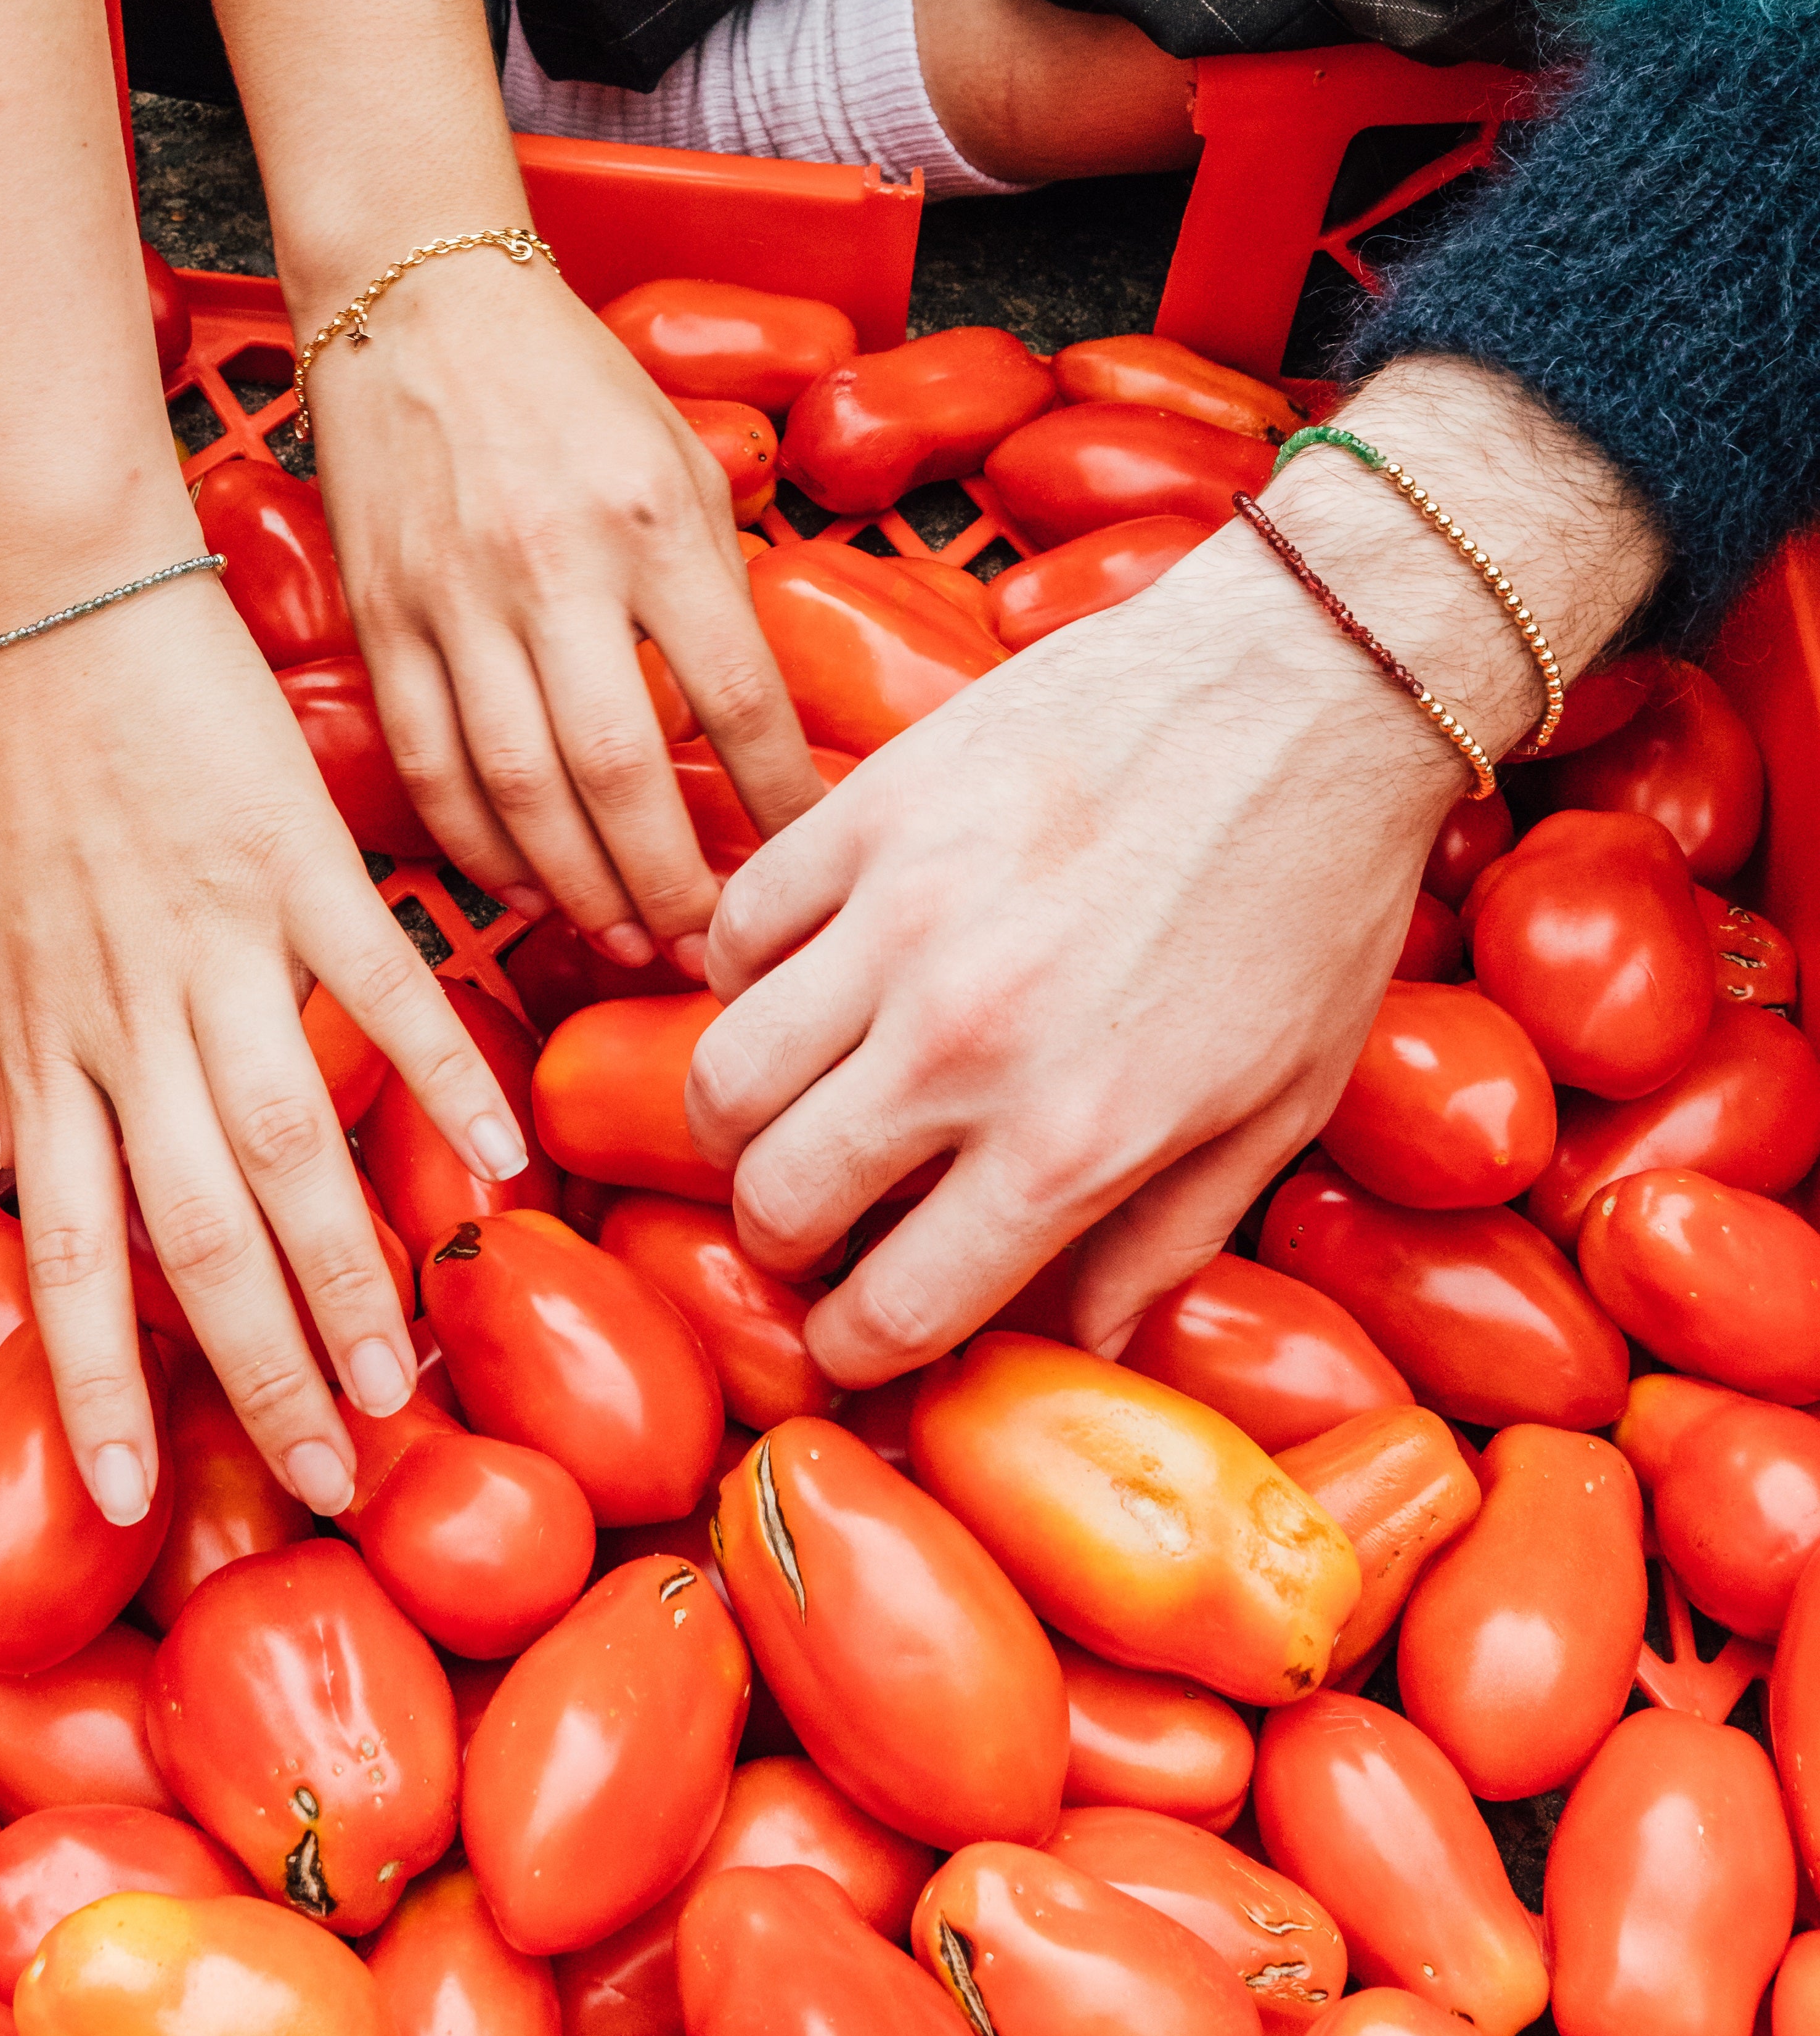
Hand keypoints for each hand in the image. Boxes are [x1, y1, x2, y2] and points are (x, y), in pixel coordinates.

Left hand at [0, 566, 528, 1524]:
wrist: (46, 593)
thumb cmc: (14, 755)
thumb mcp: (0, 929)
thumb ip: (49, 1049)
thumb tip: (70, 1163)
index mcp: (38, 1034)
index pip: (63, 1249)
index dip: (95, 1382)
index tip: (130, 1499)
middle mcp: (119, 1014)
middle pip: (194, 1232)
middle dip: (259, 1371)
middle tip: (326, 1475)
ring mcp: (212, 940)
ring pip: (287, 1144)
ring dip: (348, 1271)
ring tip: (404, 1370)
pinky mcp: (296, 859)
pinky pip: (380, 991)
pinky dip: (443, 1077)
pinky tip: (502, 1155)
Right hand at [312, 251, 823, 972]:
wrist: (417, 303)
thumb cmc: (568, 381)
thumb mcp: (680, 461)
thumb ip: (715, 587)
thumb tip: (750, 725)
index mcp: (649, 522)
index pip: (735, 696)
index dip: (778, 799)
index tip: (805, 861)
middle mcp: (551, 566)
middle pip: (619, 770)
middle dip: (669, 881)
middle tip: (706, 945)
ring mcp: (455, 599)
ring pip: (518, 787)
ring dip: (576, 886)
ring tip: (624, 936)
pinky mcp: (382, 617)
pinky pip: (430, 762)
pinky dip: (476, 843)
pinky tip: (523, 882)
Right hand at [687, 359, 1662, 1382]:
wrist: (1309, 687)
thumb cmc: (1311, 899)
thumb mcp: (1277, 1106)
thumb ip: (1163, 1242)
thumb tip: (1079, 1347)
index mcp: (1075, 1137)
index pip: (895, 1309)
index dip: (856, 1348)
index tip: (853, 1333)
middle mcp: (966, 1041)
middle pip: (776, 1201)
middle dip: (782, 1239)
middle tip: (814, 1219)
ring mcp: (903, 916)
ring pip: (725, 1075)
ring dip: (742, 1120)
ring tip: (788, 1108)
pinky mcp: (871, 808)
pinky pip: (738, 924)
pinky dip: (746, 972)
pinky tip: (804, 976)